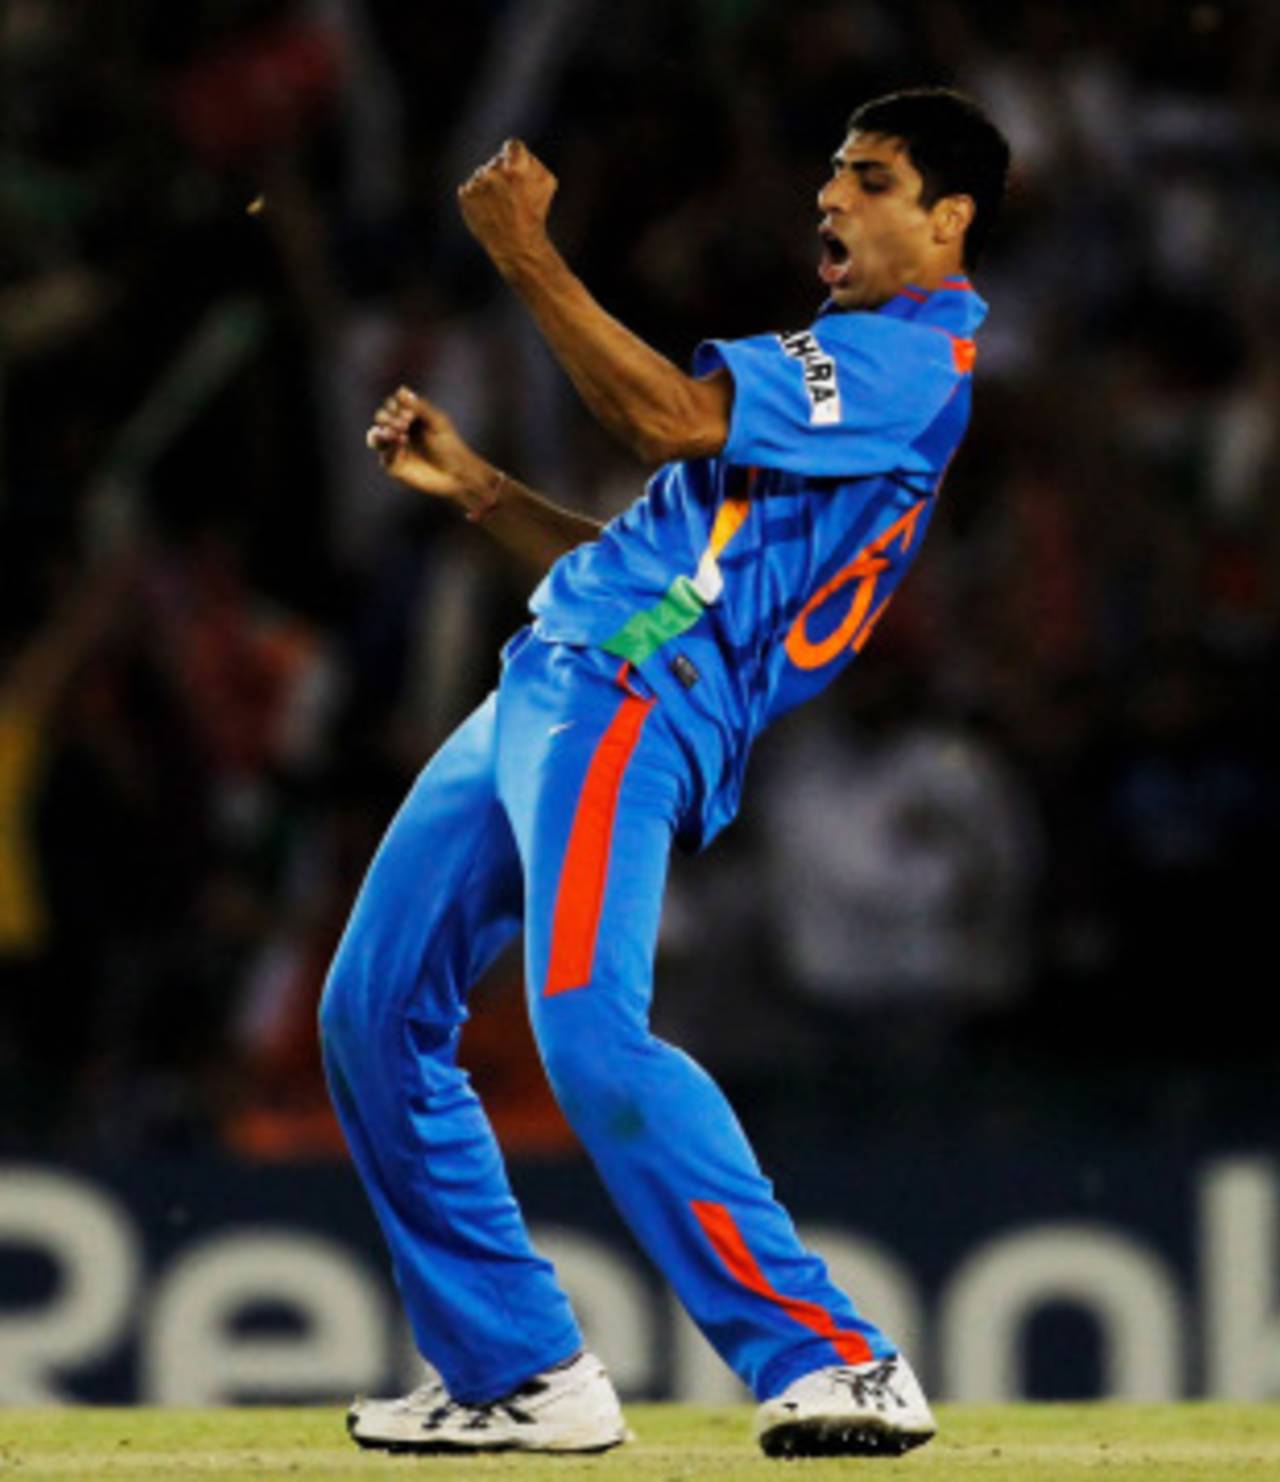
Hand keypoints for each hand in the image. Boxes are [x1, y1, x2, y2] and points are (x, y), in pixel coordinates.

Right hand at [365, 387, 491, 504]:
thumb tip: (400, 389)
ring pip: (375, 436)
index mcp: (409, 417)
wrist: (456, 473)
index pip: (392, 404)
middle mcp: (399, 431)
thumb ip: (419, 407)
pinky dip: (390, 448)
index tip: (411, 415)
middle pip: (381, 417)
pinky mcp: (394, 465)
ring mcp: (394, 448)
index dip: (397, 406)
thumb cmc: (450, 446)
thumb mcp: (437, 422)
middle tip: (404, 424)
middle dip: (388, 418)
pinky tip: (402, 443)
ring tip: (395, 433)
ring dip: (382, 431)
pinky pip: (384, 454)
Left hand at [457, 138, 557, 270]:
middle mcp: (494, 171)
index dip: (516, 158)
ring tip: (500, 206)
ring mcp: (478, 183)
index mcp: (516, 166)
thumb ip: (535, 161)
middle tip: (510, 197)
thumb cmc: (535, 214)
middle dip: (502, 175)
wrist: (516, 244)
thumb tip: (521, 155)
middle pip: (496, 162)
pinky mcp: (465, 195)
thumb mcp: (548, 183)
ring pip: (482, 175)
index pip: (513, 146)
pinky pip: (470, 188)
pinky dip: (477, 198)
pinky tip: (488, 211)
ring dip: (489, 186)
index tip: (516, 171)